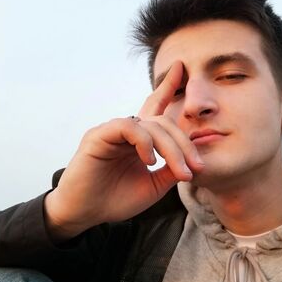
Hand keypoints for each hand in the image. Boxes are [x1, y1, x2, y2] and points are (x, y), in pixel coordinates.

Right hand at [44, 61, 203, 239]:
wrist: (85, 214)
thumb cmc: (115, 200)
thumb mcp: (153, 186)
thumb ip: (170, 170)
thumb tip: (191, 160)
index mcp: (139, 140)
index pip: (155, 107)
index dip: (167, 87)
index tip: (181, 66)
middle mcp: (127, 131)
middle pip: (163, 122)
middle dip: (184, 144)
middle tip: (196, 168)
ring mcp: (112, 131)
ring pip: (150, 125)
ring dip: (171, 148)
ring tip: (180, 172)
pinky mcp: (98, 136)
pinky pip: (128, 127)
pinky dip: (144, 142)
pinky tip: (149, 160)